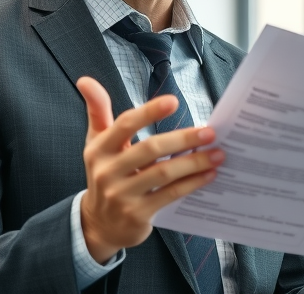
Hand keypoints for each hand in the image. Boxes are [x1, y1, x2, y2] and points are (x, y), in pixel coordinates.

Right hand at [77, 76, 223, 261]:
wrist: (99, 224)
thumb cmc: (105, 174)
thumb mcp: (96, 143)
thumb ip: (97, 111)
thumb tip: (86, 79)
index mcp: (99, 149)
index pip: (125, 124)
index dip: (149, 112)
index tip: (174, 102)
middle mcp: (107, 171)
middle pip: (150, 149)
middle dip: (183, 139)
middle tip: (210, 132)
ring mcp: (121, 195)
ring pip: (163, 173)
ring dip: (193, 162)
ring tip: (217, 153)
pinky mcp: (137, 214)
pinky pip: (169, 195)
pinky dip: (191, 183)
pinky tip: (209, 174)